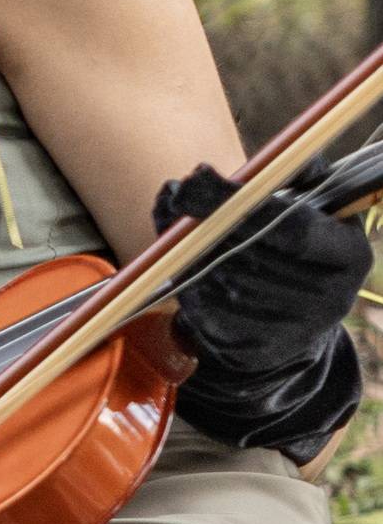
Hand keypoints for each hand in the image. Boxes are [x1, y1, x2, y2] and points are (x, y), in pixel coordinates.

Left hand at [152, 162, 372, 462]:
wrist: (298, 310)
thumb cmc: (296, 238)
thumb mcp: (308, 199)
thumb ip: (279, 172)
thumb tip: (220, 173)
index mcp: (350, 256)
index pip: (292, 228)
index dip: (242, 201)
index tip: (198, 174)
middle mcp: (331, 300)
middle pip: (251, 256)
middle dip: (204, 220)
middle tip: (174, 194)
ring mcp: (295, 332)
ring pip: (223, 282)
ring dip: (187, 250)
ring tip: (173, 222)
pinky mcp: (258, 351)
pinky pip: (207, 312)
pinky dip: (185, 282)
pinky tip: (178, 261)